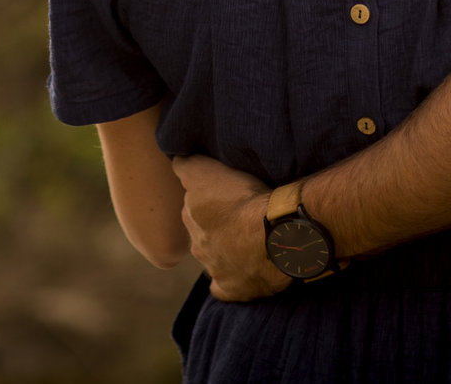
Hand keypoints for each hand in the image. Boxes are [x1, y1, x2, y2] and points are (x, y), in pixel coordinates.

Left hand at [171, 155, 288, 300]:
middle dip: (215, 225)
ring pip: (213, 257)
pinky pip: (223, 288)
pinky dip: (230, 280)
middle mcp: (197, 244)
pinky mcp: (231, 289)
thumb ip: (188, 165)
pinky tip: (242, 272)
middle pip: (202, 232)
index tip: (225, 193)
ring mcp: (214, 268)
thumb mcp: (209, 170)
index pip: (192, 203)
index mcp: (191, 215)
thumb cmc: (246, 198)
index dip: (208, 196)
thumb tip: (177, 160)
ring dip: (226, 250)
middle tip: (239, 215)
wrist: (274, 235)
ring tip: (249, 240)